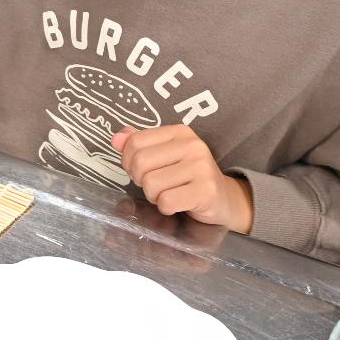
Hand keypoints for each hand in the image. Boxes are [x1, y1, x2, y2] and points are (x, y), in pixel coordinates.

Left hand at [112, 124, 254, 232]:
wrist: (224, 199)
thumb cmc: (187, 177)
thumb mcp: (164, 155)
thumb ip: (138, 144)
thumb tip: (115, 139)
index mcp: (179, 132)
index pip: (135, 142)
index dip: (128, 161)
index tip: (140, 171)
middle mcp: (192, 145)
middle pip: (140, 164)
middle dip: (141, 181)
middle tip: (156, 186)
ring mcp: (201, 167)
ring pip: (151, 184)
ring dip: (154, 196)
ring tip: (169, 193)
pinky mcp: (206, 191)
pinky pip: (166, 201)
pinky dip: (166, 208)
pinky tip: (178, 204)